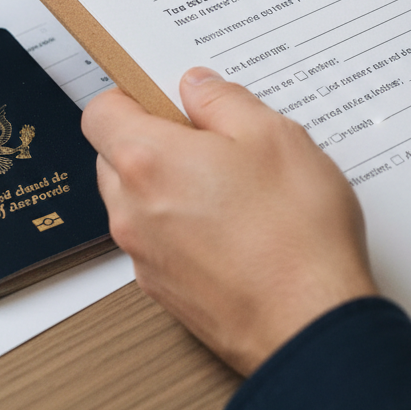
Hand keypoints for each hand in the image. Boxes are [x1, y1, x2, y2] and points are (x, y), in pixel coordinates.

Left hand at [81, 69, 376, 375]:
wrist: (309, 323)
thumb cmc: (294, 230)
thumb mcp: (274, 135)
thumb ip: (224, 101)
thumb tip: (198, 87)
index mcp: (147, 159)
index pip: (101, 112)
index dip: (132, 96)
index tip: (166, 95)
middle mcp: (131, 210)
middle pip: (115, 158)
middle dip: (154, 141)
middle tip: (213, 139)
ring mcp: (144, 257)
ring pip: (138, 203)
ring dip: (170, 187)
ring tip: (235, 186)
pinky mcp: (166, 291)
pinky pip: (160, 242)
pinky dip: (184, 228)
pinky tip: (238, 228)